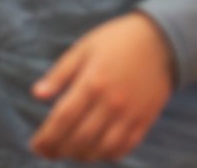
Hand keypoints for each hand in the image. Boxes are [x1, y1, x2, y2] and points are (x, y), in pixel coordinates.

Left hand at [29, 12, 175, 161]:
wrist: (160, 41)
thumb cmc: (115, 41)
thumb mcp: (82, 48)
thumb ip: (59, 74)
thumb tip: (36, 95)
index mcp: (92, 82)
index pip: (63, 118)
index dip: (47, 137)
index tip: (36, 146)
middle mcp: (112, 103)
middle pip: (80, 138)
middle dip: (59, 149)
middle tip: (46, 152)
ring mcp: (130, 114)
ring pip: (102, 149)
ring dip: (81, 156)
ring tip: (67, 152)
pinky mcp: (145, 121)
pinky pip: (124, 147)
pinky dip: (106, 155)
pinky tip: (93, 151)